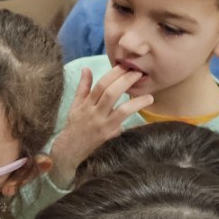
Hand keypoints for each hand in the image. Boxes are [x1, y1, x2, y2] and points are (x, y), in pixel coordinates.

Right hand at [48, 64, 152, 184]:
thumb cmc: (74, 127)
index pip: (101, 84)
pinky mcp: (109, 137)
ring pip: (121, 111)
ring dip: (137, 102)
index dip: (114, 73)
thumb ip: (83, 87)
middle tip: (139, 73)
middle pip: (111, 93)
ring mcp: (102, 126)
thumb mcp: (75, 106)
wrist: (68, 153)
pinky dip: (134, 123)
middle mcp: (94, 114)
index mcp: (86, 104)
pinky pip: (124, 128)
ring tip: (150, 96)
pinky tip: (145, 119)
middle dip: (126, 81)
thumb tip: (87, 69)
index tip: (126, 66)